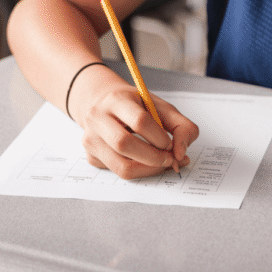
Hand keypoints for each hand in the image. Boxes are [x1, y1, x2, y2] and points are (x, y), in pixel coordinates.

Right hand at [74, 77, 198, 178]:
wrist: (103, 105)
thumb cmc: (135, 106)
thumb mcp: (159, 106)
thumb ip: (180, 126)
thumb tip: (181, 153)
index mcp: (116, 99)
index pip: (139, 121)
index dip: (159, 137)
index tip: (170, 144)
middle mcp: (98, 118)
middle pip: (124, 144)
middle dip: (153, 157)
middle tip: (169, 159)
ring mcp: (91, 139)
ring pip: (121, 166)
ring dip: (148, 170)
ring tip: (161, 164)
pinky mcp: (91, 156)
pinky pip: (118, 172)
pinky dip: (138, 172)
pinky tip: (146, 163)